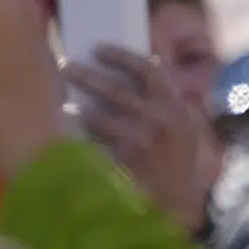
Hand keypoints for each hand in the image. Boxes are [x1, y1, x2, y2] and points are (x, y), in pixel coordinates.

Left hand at [63, 46, 220, 234]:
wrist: (178, 200)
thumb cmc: (178, 158)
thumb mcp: (184, 124)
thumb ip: (168, 96)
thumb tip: (152, 61)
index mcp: (174, 106)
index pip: (147, 70)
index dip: (121, 56)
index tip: (98, 48)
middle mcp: (158, 120)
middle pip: (115, 90)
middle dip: (87, 75)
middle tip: (65, 63)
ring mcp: (140, 142)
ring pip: (100, 116)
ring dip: (78, 105)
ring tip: (65, 99)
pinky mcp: (124, 161)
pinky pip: (94, 140)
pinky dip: (80, 130)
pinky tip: (69, 121)